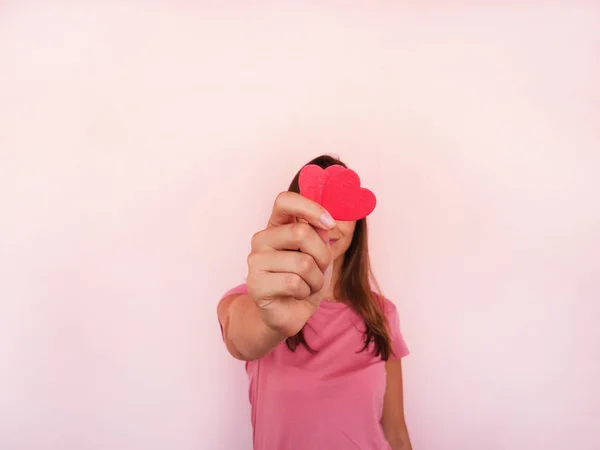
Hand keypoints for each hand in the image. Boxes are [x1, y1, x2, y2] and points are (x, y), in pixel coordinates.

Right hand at [246, 191, 335, 336]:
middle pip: (301, 232)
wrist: (291, 312)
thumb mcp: (320, 253)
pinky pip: (294, 282)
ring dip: (316, 279)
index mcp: (277, 226)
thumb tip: (324, 221)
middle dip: (322, 255)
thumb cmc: (305, 280)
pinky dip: (305, 291)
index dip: (310, 208)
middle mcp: (262, 239)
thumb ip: (320, 234)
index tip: (329, 223)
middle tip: (319, 268)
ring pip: (302, 262)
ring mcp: (255, 261)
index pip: (285, 201)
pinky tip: (297, 295)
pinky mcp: (255, 284)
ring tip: (307, 285)